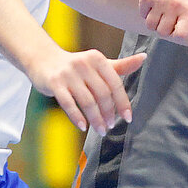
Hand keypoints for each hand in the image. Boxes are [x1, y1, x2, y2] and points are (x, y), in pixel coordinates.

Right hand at [28, 46, 144, 132]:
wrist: (43, 60)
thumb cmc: (75, 66)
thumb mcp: (98, 64)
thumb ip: (120, 65)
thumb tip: (144, 58)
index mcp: (97, 59)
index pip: (115, 84)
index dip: (123, 103)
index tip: (128, 118)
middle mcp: (83, 64)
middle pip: (102, 94)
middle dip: (108, 113)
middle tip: (110, 126)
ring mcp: (68, 73)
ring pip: (87, 101)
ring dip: (96, 119)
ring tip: (101, 130)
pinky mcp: (54, 83)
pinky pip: (68, 103)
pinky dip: (77, 117)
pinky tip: (83, 127)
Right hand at [138, 0, 187, 39]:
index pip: (181, 34)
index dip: (177, 35)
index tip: (177, 29)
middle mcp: (174, 5)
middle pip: (163, 32)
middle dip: (164, 28)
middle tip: (167, 18)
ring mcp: (159, 1)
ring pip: (151, 25)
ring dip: (154, 22)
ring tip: (160, 12)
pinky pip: (143, 15)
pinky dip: (146, 12)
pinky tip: (153, 4)